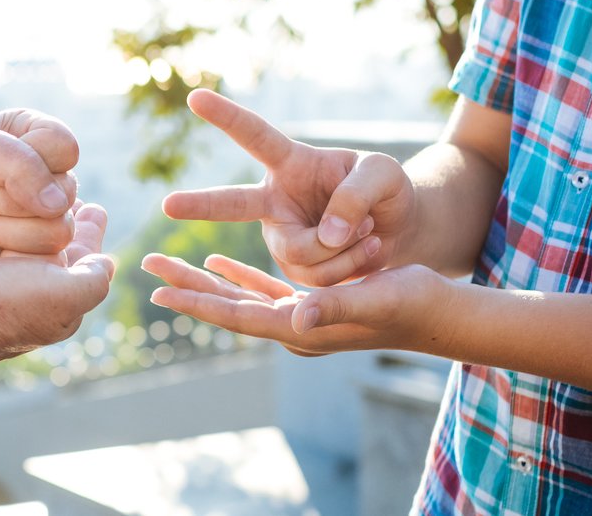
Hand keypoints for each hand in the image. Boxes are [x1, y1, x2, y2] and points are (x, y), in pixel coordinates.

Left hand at [0, 109, 79, 282]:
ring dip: (14, 231)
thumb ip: (17, 160)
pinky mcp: (38, 257)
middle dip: (16, 200)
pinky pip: (52, 261)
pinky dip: (15, 256)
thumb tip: (57, 203)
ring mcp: (44, 220)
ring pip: (62, 229)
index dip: (33, 161)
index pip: (65, 146)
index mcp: (32, 136)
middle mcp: (45, 177)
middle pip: (67, 191)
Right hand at [0, 202, 114, 367]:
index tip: (94, 206)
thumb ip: (93, 277)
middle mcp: (35, 302)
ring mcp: (3, 293)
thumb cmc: (1, 307)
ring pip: (29, 246)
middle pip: (59, 252)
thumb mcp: (65, 295)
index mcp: (62, 305)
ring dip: (35, 221)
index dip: (92, 231)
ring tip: (40, 195)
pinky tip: (1, 211)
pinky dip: (8, 227)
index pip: (87, 259)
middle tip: (71, 196)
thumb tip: (108, 263)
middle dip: (66, 224)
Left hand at [143, 253, 451, 355]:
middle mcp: (293, 328)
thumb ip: (336, 307)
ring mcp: (300, 319)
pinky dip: (238, 276)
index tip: (158, 292)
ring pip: (238, 296)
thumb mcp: (375, 299)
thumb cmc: (414, 303)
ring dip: (204, 280)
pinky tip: (219, 262)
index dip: (196, 302)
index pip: (236, 316)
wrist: (443, 313)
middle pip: (227, 306)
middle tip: (148, 268)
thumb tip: (297, 318)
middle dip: (187, 288)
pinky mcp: (311, 305)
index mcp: (300, 329)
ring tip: (170, 264)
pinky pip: (262, 290)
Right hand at [162, 89, 415, 285]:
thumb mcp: (383, 175)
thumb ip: (356, 195)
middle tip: (167, 205)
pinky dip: (350, 265)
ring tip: (369, 231)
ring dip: (345, 247)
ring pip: (299, 252)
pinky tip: (366, 249)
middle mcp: (276, 200)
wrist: (401, 229)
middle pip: (232, 203)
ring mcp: (282, 236)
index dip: (226, 117)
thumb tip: (326, 235)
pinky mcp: (295, 267)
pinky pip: (317, 277)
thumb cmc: (387, 190)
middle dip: (198, 205)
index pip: (254, 136)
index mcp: (291, 163)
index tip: (195, 97)